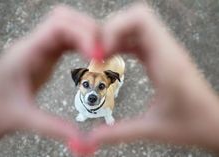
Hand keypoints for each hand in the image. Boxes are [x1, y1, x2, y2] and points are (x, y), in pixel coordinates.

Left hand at [0, 6, 98, 147]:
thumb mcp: (23, 119)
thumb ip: (55, 128)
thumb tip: (84, 142)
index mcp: (26, 54)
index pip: (58, 27)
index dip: (83, 34)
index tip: (98, 55)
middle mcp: (33, 45)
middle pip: (65, 19)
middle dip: (88, 30)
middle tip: (104, 53)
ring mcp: (38, 49)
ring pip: (67, 27)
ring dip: (86, 35)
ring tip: (100, 54)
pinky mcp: (44, 56)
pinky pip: (66, 40)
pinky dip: (82, 43)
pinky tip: (90, 56)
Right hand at [90, 4, 218, 149]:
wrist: (214, 124)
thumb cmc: (191, 125)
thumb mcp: (152, 129)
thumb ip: (119, 133)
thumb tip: (92, 138)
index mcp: (167, 62)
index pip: (141, 20)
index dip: (115, 28)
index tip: (101, 52)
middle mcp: (167, 50)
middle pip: (136, 17)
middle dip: (111, 30)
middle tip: (97, 53)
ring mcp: (165, 51)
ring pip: (137, 26)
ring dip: (116, 36)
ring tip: (102, 56)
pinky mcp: (162, 56)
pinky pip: (139, 39)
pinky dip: (122, 43)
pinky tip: (113, 57)